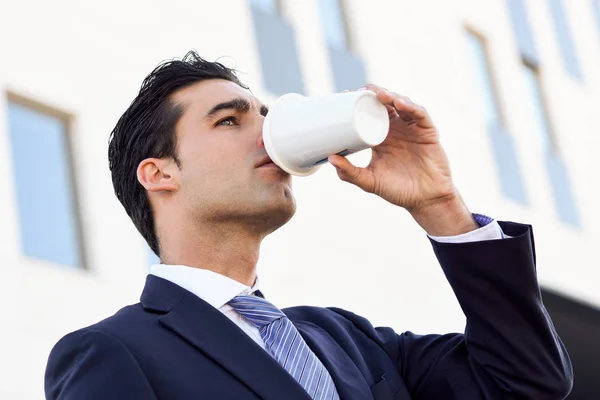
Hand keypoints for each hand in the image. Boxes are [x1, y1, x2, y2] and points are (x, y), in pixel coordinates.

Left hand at [328, 85, 477, 235]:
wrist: (425, 200)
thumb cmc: (397, 190)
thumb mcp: (369, 181)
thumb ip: (349, 173)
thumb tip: (330, 158)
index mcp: (380, 137)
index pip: (368, 113)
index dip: (358, 103)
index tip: (343, 96)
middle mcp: (395, 129)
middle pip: (383, 104)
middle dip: (372, 94)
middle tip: (358, 91)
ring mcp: (411, 128)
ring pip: (401, 104)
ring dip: (389, 96)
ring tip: (377, 94)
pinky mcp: (427, 131)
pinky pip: (419, 114)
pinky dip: (410, 106)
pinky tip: (399, 103)